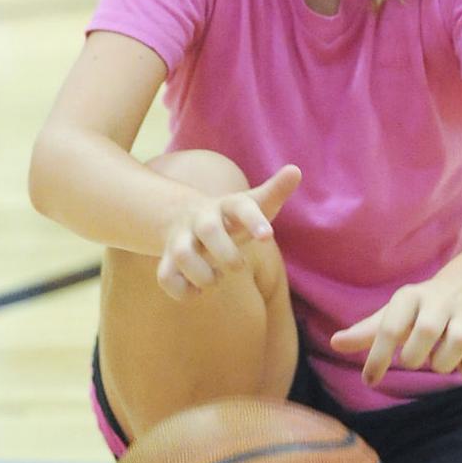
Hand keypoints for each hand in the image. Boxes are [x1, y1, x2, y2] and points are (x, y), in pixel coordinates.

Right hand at [156, 164, 300, 298]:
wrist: (184, 219)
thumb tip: (296, 170)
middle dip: (227, 253)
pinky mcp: (168, 260)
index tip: (269, 236)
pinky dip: (182, 291)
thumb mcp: (251, 205)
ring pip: (182, 254)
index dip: (254, 220)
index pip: (241, 205)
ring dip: (203, 275)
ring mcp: (181, 238)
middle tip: (239, 267)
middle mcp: (201, 218)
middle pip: (209, 228)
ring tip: (216, 278)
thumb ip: (274, 192)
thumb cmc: (230, 218)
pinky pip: (165, 277)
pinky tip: (197, 292)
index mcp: (226, 205)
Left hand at [330, 279, 461, 388]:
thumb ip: (366, 331)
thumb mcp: (391, 314)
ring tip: (437, 361)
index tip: (369, 381)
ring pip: (459, 341)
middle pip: (428, 329)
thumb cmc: (418, 311)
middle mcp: (440, 302)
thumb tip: (335, 343)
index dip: (378, 357)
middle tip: (412, 360)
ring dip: (444, 362)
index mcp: (411, 297)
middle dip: (415, 354)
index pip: (390, 327)